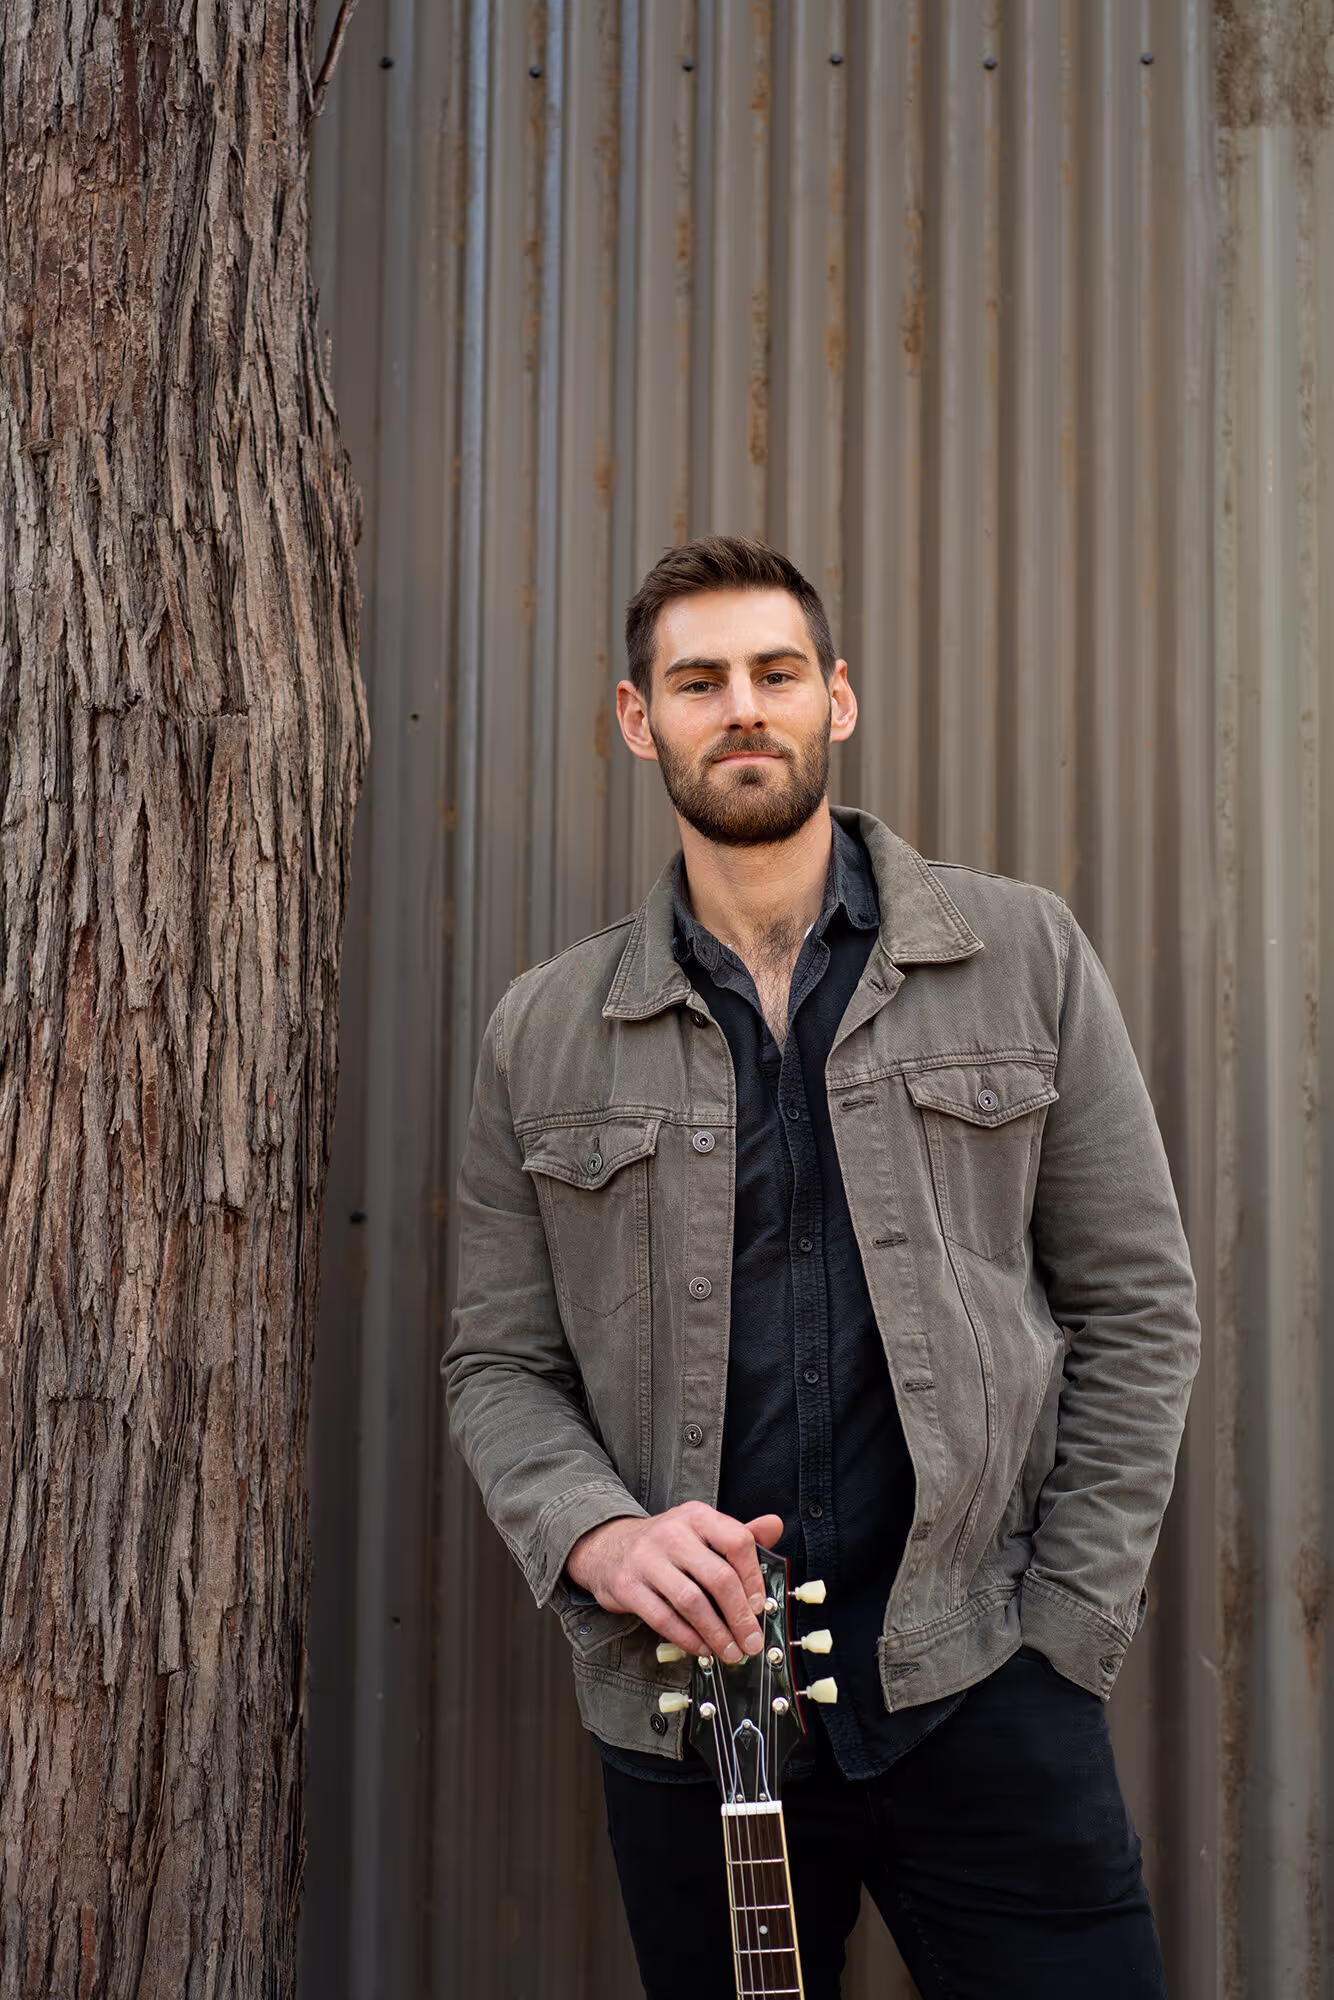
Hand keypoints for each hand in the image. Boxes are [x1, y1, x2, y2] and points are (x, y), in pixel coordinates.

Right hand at [567, 1504, 785, 1665]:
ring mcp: (647, 1559)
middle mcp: (672, 1533)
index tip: (761, 1605)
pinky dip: (688, 1639)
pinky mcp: (628, 1586)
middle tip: (752, 1641)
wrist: (608, 1546)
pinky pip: (664, 1619)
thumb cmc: (666, 1545)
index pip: (737, 1542)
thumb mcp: (701, 1530)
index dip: (754, 1578)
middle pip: (718, 1577)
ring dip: (717, 1633)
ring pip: (692, 1602)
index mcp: (696, 1516)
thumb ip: (738, 1534)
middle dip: (741, 1616)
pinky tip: (702, 1648)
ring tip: (731, 1652)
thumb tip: (775, 1526)